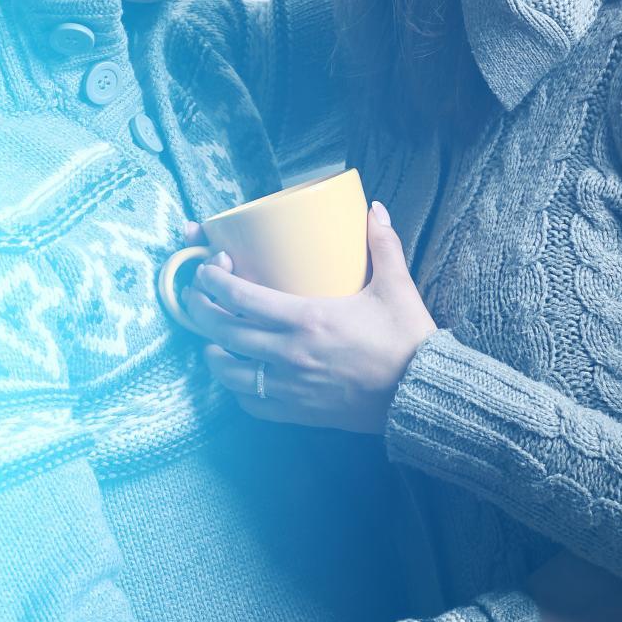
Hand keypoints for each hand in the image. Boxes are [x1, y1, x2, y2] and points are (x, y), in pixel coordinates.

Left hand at [187, 202, 435, 433]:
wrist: (421, 394)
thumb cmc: (407, 339)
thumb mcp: (396, 286)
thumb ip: (382, 244)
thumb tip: (374, 208)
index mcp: (307, 318)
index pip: (239, 298)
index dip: (212, 281)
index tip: (207, 269)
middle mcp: (289, 353)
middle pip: (222, 332)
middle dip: (200, 310)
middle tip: (200, 295)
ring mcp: (290, 386)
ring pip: (228, 371)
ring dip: (213, 350)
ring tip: (213, 335)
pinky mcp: (297, 412)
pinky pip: (250, 402)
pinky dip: (236, 387)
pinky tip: (239, 373)